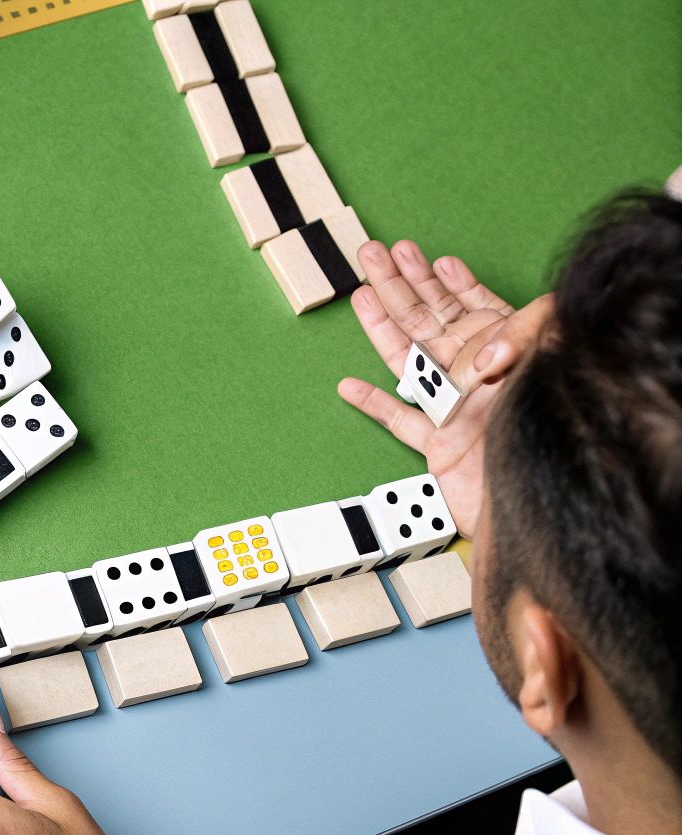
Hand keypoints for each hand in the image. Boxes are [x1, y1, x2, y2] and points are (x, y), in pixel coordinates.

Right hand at [335, 240, 552, 539]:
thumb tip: (483, 348)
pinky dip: (373, 404)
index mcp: (509, 354)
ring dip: (382, 325)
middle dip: (401, 285)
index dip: (446, 280)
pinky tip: (350, 385)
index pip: (472, 306)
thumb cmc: (558, 438)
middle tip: (374, 254)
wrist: (549, 507)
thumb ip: (528, 338)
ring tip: (363, 292)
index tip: (423, 257)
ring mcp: (457, 410)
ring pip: (409, 360)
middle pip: (431, 322)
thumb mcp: (554, 365)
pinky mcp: (440, 447)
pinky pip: (401, 421)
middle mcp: (479, 377)